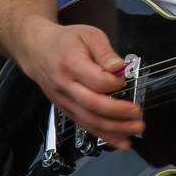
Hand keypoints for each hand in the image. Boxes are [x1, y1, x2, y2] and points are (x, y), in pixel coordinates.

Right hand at [20, 19, 144, 148]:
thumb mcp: (89, 35)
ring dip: (114, 129)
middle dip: (118, 112)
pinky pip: (86, 126)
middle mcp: (65, 85)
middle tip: (137, 112)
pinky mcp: (66, 109)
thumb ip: (106, 52)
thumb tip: (119, 67)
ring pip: (89, 120)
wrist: (38, 51)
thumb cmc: (65, 42)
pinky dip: (104, 136)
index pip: (96, 80)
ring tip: (134, 128)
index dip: (115, 83)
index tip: (126, 79)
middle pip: (93, 105)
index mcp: (71, 62)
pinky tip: (120, 141)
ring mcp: (64, 100)